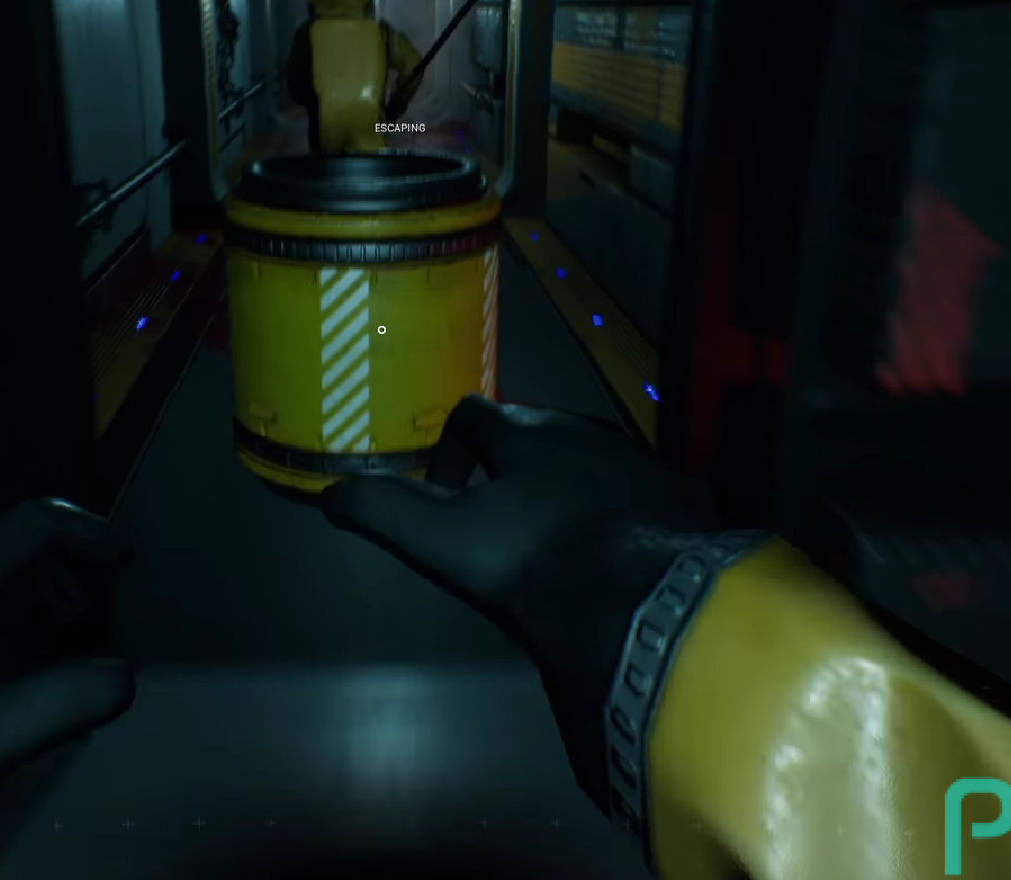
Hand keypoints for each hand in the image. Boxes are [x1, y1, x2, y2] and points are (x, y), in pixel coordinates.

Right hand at [321, 397, 721, 812]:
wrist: (647, 595)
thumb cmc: (535, 561)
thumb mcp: (445, 540)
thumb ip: (386, 513)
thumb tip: (329, 492)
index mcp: (523, 434)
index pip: (472, 414)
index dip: (450, 448)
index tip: (446, 491)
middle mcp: (583, 429)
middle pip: (536, 430)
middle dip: (513, 464)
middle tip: (501, 516)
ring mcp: (638, 458)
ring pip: (592, 455)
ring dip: (570, 482)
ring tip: (559, 533)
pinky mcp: (681, 491)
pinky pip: (643, 487)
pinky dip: (623, 506)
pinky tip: (619, 546)